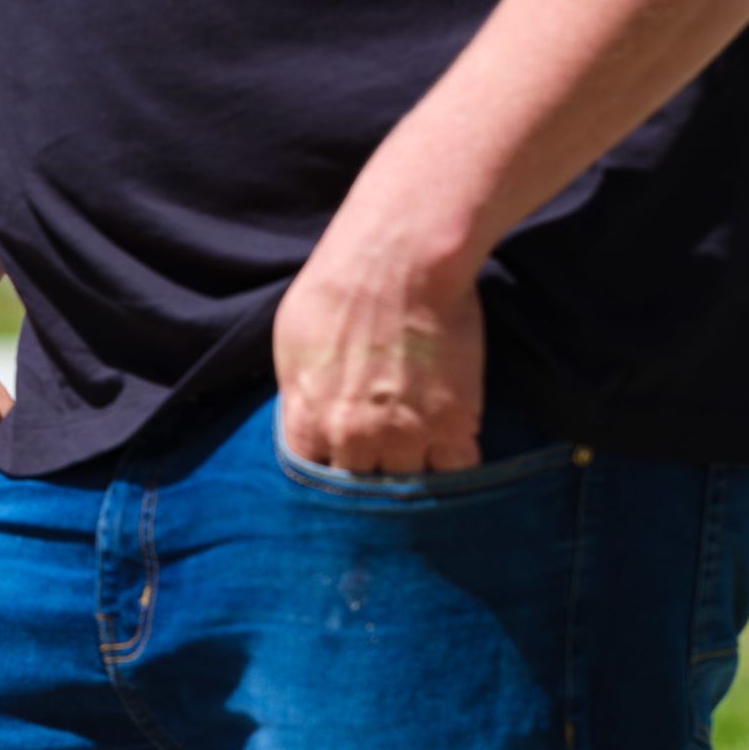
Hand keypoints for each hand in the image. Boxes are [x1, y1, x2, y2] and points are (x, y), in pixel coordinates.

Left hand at [270, 191, 486, 473]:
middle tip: (381, 473)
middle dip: (368, 485)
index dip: (326, 476)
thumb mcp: (290, 342)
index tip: (338, 471)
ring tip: (418, 467)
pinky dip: (455, 470)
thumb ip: (298, 395)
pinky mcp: (455, 424)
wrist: (402, 257)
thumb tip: (305, 422)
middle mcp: (354, 439)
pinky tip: (450, 455)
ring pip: (408, 487)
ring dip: (412, 479)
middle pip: (360, 492)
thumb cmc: (339, 285)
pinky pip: (458, 471)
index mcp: (309, 420)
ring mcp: (407, 436)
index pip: (310, 480)